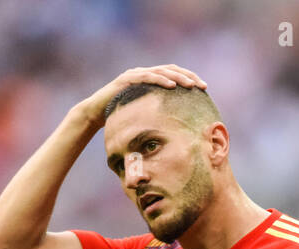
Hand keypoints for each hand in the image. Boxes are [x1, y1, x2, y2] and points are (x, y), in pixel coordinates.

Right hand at [76, 64, 206, 130]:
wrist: (95, 113)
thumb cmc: (119, 116)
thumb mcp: (142, 115)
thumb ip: (156, 114)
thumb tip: (175, 130)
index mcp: (149, 79)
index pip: (173, 74)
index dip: (189, 78)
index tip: (204, 88)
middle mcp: (144, 72)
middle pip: (171, 69)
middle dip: (189, 76)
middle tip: (202, 86)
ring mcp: (135, 74)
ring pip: (162, 71)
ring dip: (178, 77)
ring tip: (190, 85)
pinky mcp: (127, 79)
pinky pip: (147, 76)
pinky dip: (160, 80)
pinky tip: (172, 86)